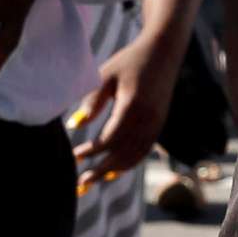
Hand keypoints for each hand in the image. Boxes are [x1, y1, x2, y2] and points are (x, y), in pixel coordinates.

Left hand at [71, 30, 177, 186]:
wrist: (163, 53)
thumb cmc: (129, 61)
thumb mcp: (106, 75)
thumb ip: (92, 101)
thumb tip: (75, 125)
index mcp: (133, 105)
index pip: (111, 138)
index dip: (92, 150)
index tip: (74, 156)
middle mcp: (148, 118)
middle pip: (123, 153)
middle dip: (101, 170)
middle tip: (81, 184)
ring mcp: (156, 123)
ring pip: (135, 155)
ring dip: (114, 170)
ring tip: (94, 180)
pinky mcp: (159, 124)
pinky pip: (144, 150)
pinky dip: (129, 163)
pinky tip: (114, 171)